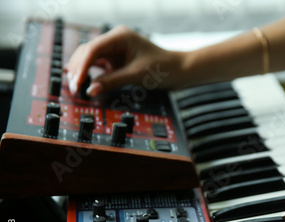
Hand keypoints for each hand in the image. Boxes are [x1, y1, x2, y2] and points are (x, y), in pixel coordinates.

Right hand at [64, 25, 188, 95]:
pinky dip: (90, 74)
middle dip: (78, 69)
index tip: (76, 82)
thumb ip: (112, 81)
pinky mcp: (117, 60)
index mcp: (120, 36)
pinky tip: (82, 82)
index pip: (93, 48)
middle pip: (87, 52)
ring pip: (90, 58)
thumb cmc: (164, 67)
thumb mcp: (136, 75)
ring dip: (81, 71)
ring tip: (75, 87)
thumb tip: (91, 90)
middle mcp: (115, 40)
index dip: (81, 66)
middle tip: (73, 88)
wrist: (180, 70)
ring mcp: (115, 50)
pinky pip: (98, 66)